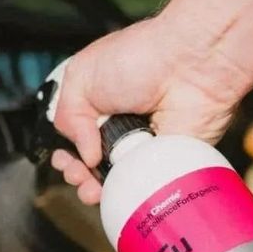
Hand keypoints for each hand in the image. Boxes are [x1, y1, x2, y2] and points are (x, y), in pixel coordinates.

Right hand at [51, 14, 248, 203]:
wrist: (189, 66)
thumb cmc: (139, 59)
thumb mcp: (82, 75)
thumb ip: (67, 115)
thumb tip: (84, 155)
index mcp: (98, 107)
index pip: (74, 142)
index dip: (65, 154)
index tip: (63, 158)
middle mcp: (120, 130)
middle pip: (90, 168)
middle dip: (76, 175)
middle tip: (76, 173)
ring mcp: (142, 150)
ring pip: (113, 184)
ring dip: (94, 190)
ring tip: (89, 187)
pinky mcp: (163, 165)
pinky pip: (140, 188)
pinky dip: (126, 193)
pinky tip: (114, 189)